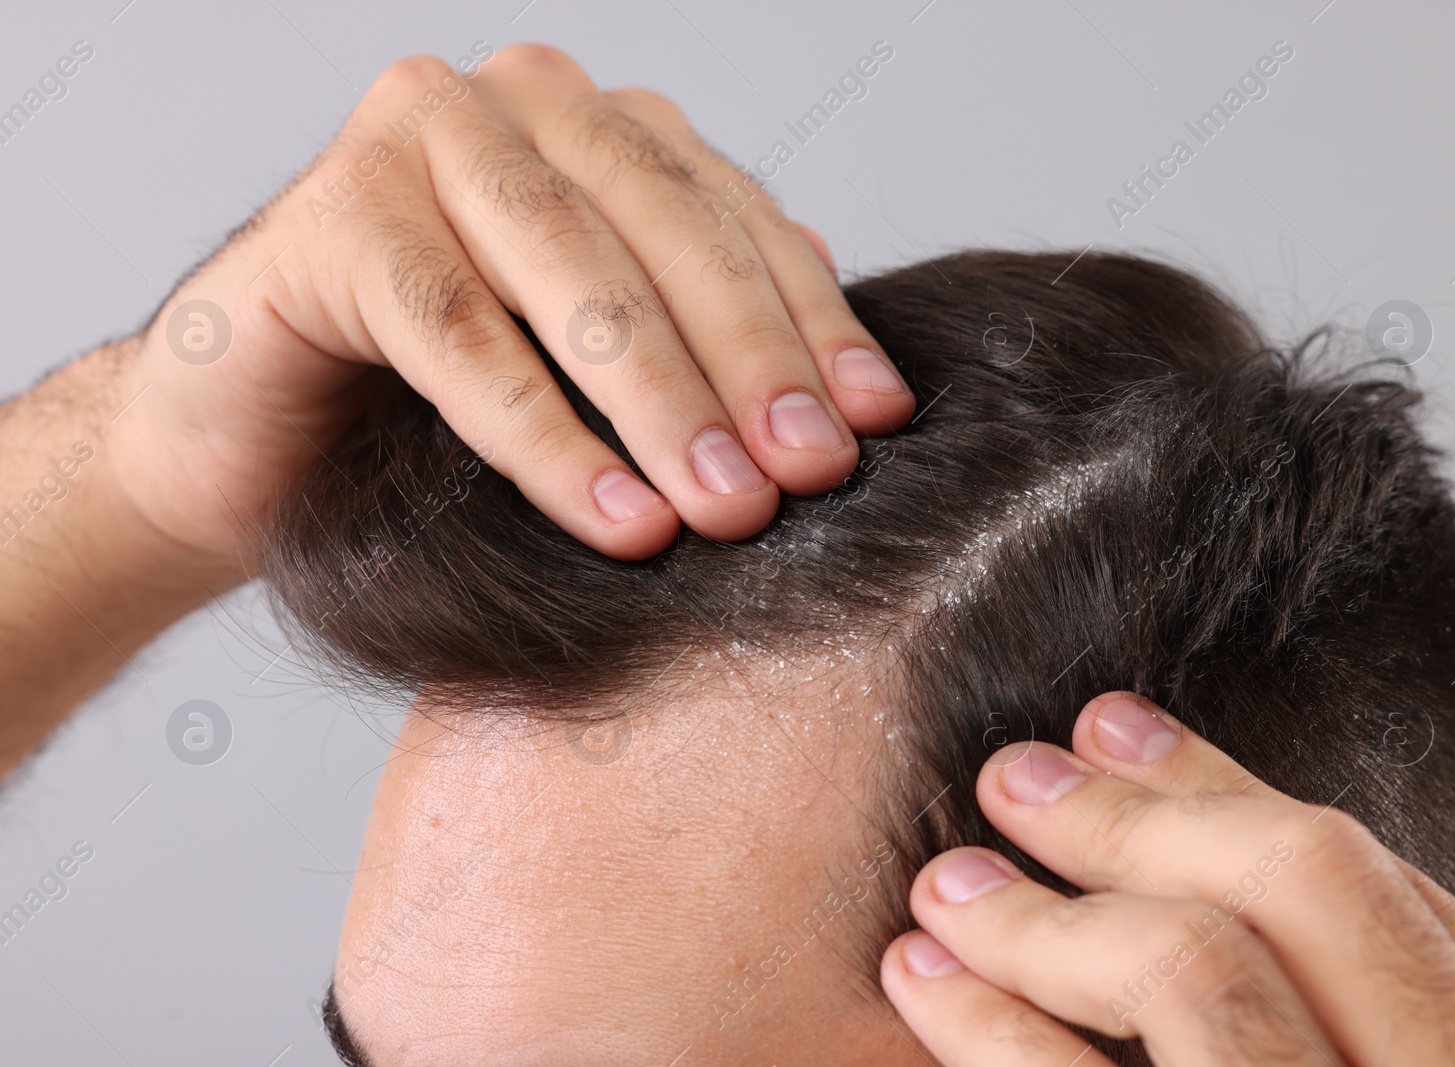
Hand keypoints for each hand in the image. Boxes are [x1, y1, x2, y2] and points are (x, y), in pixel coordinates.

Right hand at [105, 44, 911, 568]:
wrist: (254, 445)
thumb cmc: (440, 410)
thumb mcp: (598, 370)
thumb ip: (704, 345)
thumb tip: (852, 398)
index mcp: (599, 127)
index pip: (735, 219)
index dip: (812, 324)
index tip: (874, 427)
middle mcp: (516, 106)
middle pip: (667, 234)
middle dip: (747, 365)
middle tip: (805, 480)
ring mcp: (417, 142)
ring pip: (572, 275)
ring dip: (660, 402)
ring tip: (723, 510)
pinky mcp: (331, 217)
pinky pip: (462, 336)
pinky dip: (546, 436)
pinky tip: (615, 519)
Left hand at [881, 692, 1454, 1065]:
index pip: (1393, 889)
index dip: (1240, 792)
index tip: (1113, 724)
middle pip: (1315, 884)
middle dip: (1151, 809)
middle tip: (1016, 773)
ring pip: (1197, 973)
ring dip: (1048, 908)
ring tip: (946, 885)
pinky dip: (993, 1027)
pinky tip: (926, 984)